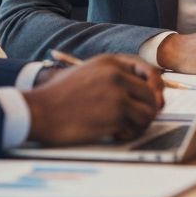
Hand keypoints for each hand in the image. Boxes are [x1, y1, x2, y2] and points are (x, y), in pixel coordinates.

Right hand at [24, 54, 162, 145]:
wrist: (40, 111)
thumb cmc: (60, 96)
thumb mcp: (87, 73)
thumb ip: (113, 76)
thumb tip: (144, 91)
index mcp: (110, 62)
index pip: (148, 71)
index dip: (155, 87)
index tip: (154, 99)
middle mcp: (117, 74)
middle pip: (153, 93)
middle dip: (149, 109)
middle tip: (137, 120)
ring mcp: (118, 94)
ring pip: (149, 111)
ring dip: (141, 123)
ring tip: (126, 128)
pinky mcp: (115, 114)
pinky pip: (137, 127)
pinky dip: (131, 133)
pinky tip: (117, 134)